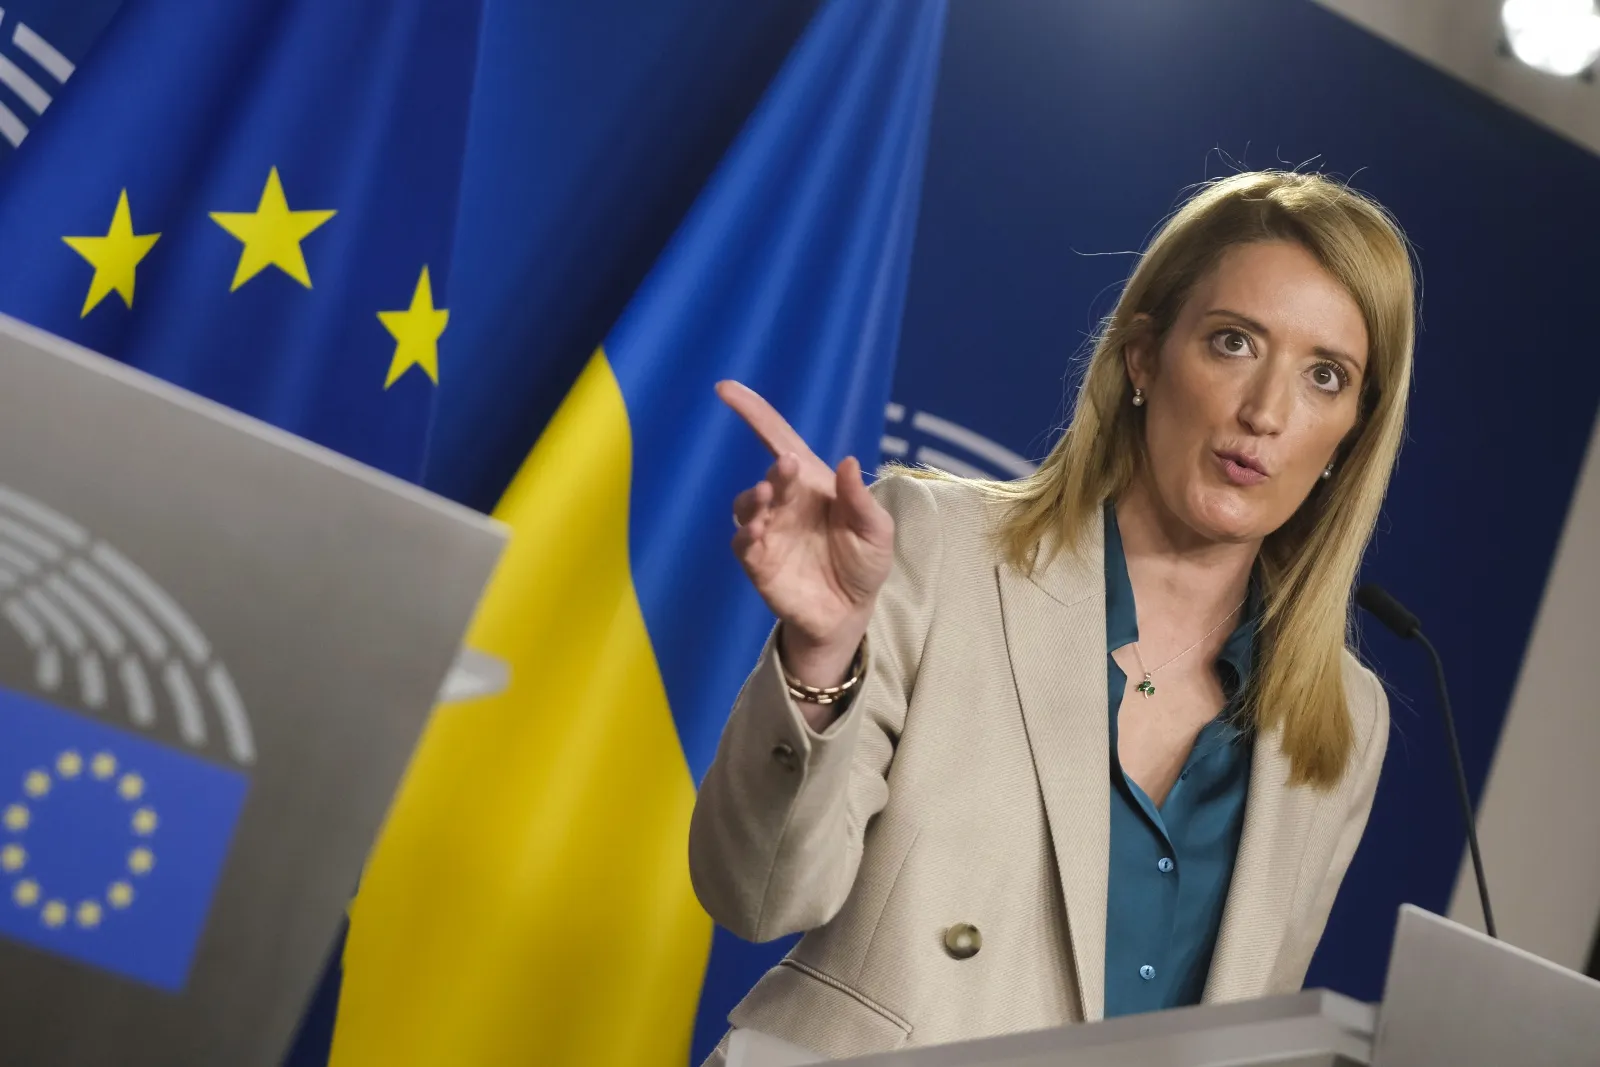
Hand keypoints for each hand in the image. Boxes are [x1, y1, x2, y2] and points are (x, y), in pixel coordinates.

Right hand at [718, 381, 894, 689]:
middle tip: (785, 467)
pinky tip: (756, 533)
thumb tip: (849, 462)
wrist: (850, 612)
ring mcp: (769, 531)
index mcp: (811, 484)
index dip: (754, 414)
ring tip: (767, 496)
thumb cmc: (863, 562)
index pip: (778, 440)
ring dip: (754, 498)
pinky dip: (745, 536)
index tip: (725, 389)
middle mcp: (785, 502)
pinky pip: (743, 543)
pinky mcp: (759, 562)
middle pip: (770, 475)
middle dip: (775, 469)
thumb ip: (862, 501)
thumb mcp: (876, 531)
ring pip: (747, 506)